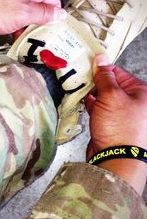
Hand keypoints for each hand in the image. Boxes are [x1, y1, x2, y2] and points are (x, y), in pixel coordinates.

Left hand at [0, 0, 65, 33]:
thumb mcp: (21, 14)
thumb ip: (43, 15)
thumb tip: (59, 14)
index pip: (54, 1)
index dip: (53, 19)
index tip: (50, 33)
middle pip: (40, 5)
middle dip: (37, 23)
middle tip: (32, 37)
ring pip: (26, 9)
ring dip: (24, 24)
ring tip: (17, 35)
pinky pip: (14, 9)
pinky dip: (13, 20)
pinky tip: (9, 31)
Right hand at [85, 54, 146, 194]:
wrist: (115, 159)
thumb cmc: (120, 128)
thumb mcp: (111, 96)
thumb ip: (104, 76)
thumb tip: (100, 58)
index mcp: (140, 92)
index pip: (117, 72)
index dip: (101, 68)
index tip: (86, 65)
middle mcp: (134, 102)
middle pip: (110, 84)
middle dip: (94, 82)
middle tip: (79, 77)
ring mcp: (122, 114)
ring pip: (104, 97)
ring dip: (92, 94)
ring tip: (78, 89)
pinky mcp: (111, 123)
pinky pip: (100, 109)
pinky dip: (92, 105)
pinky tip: (83, 102)